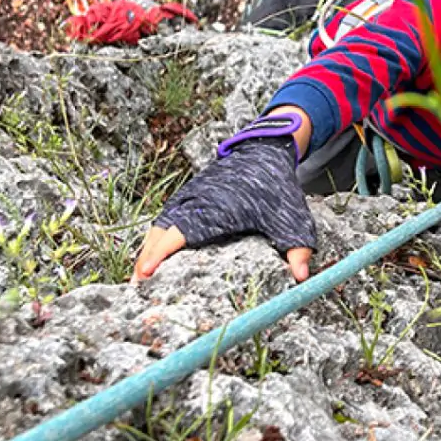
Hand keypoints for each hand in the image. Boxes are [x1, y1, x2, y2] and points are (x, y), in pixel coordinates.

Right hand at [130, 113, 316, 284]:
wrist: (263, 151)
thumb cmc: (275, 186)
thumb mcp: (291, 217)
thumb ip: (297, 248)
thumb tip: (302, 277)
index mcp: (215, 210)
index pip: (179, 234)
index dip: (159, 254)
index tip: (145, 273)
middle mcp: (195, 202)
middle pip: (160, 233)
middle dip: (146, 259)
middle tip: (137, 289)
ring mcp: (188, 198)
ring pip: (159, 226)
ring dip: (148, 250)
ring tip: (141, 279)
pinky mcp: (187, 197)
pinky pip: (165, 220)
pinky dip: (156, 238)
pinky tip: (154, 258)